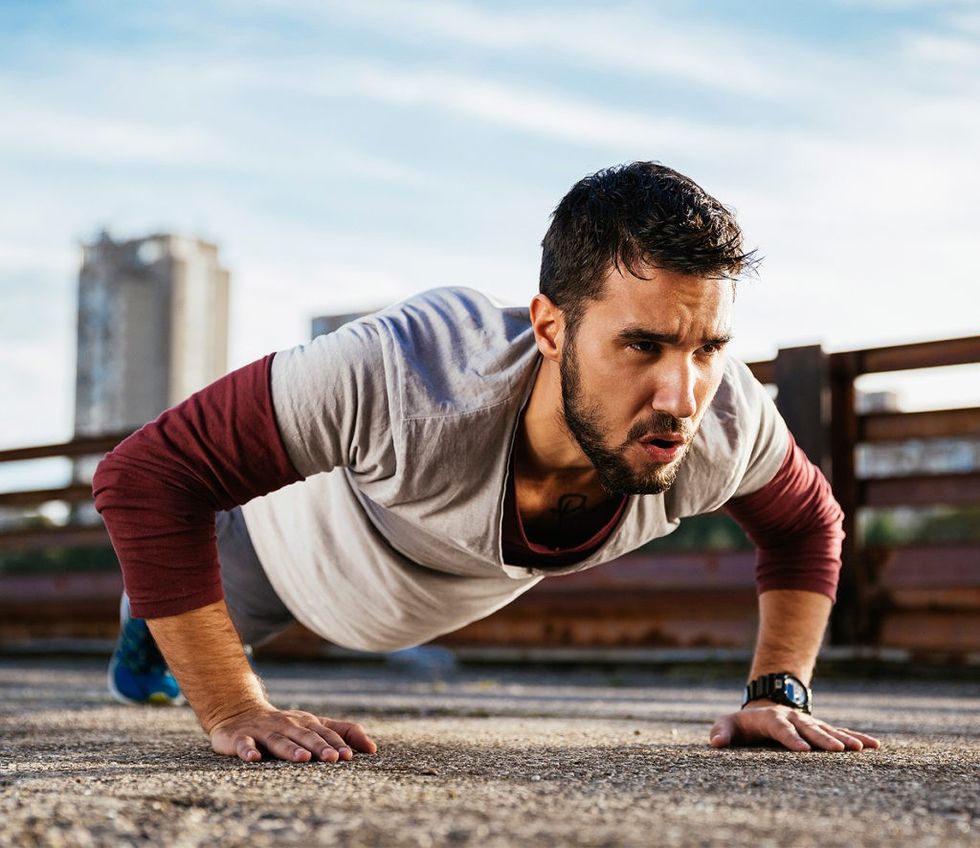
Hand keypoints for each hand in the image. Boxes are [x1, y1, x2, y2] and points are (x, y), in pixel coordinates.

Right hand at [209, 704, 377, 762]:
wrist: (240, 713)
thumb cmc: (285, 725)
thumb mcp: (313, 725)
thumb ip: (342, 733)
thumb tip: (373, 748)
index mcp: (306, 723)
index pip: (325, 733)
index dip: (337, 744)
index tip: (349, 756)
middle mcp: (287, 724)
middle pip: (305, 736)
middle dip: (320, 747)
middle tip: (333, 759)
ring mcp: (264, 731)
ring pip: (279, 740)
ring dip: (291, 749)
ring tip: (303, 758)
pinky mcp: (241, 738)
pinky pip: (245, 745)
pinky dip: (249, 751)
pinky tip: (254, 758)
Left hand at [709, 700, 880, 751]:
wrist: (762, 708)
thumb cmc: (742, 724)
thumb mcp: (727, 724)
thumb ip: (721, 731)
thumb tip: (716, 743)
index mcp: (769, 718)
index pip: (779, 728)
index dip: (790, 738)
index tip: (802, 750)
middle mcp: (792, 718)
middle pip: (808, 728)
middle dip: (823, 739)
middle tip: (838, 750)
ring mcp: (808, 722)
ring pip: (828, 729)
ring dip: (844, 738)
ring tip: (860, 749)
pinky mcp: (820, 729)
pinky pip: (840, 732)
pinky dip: (856, 738)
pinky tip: (873, 746)